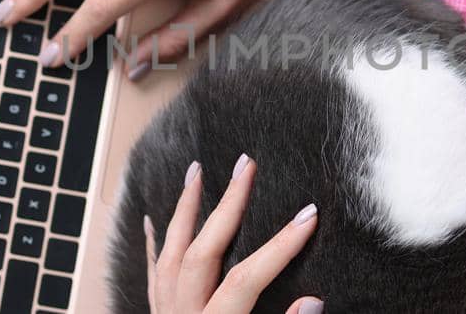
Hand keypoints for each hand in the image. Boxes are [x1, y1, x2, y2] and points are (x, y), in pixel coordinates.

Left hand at [145, 156, 321, 313]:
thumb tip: (314, 301)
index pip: (247, 280)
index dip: (279, 248)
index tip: (308, 216)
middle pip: (202, 253)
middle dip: (227, 206)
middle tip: (246, 166)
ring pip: (171, 254)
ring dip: (185, 210)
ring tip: (196, 173)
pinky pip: (151, 273)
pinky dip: (154, 243)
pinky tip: (152, 220)